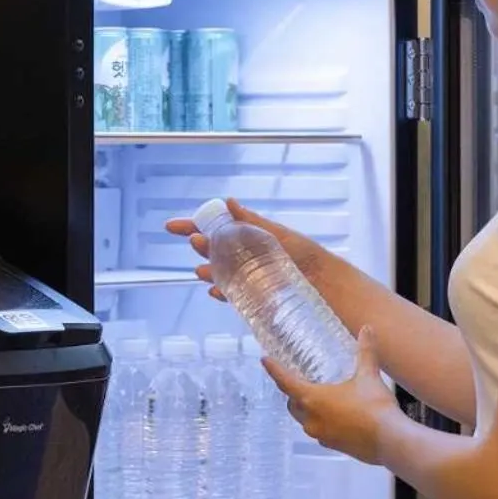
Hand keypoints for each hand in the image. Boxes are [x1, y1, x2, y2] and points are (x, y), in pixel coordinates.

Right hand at [164, 198, 325, 301]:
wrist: (326, 284)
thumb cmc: (306, 255)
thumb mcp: (277, 235)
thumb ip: (251, 222)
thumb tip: (227, 202)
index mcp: (249, 235)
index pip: (216, 227)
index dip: (193, 225)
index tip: (171, 227)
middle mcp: (246, 255)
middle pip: (214, 250)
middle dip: (201, 246)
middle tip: (194, 242)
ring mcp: (249, 276)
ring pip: (219, 272)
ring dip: (208, 271)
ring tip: (202, 270)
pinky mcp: (254, 296)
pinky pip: (232, 294)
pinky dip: (222, 292)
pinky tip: (215, 291)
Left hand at [262, 327, 397, 465]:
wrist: (391, 441)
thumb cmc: (375, 408)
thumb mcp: (369, 376)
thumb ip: (365, 352)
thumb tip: (367, 330)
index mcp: (313, 400)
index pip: (285, 382)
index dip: (274, 369)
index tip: (264, 360)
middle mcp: (311, 419)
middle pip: (292, 404)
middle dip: (292, 392)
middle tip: (296, 380)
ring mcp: (321, 435)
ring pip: (305, 420)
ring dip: (307, 408)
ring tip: (320, 397)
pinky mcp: (333, 445)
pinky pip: (320, 431)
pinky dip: (323, 422)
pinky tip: (337, 416)